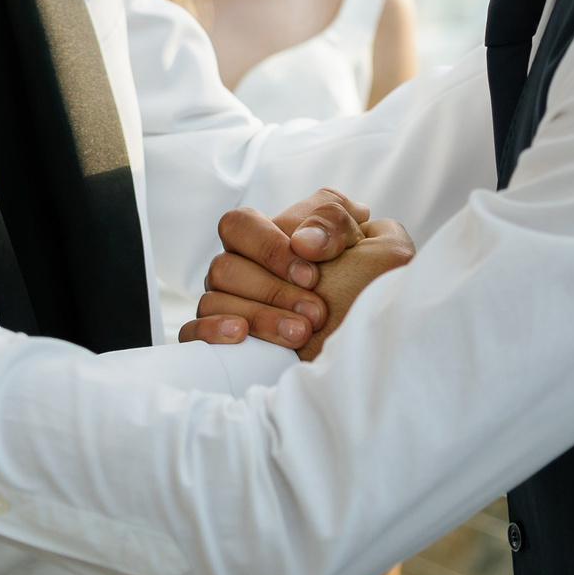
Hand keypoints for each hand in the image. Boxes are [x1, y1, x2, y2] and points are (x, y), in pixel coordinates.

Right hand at [177, 188, 410, 359]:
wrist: (381, 355)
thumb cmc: (377, 295)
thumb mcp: (377, 249)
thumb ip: (339, 219)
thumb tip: (303, 238)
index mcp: (268, 241)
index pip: (240, 224)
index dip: (269, 245)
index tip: (312, 273)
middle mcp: (242, 271)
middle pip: (225, 265)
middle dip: (272, 289)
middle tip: (316, 312)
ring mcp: (229, 306)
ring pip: (214, 299)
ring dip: (260, 316)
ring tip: (300, 335)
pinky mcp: (222, 343)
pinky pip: (192, 331)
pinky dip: (211, 331)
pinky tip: (241, 337)